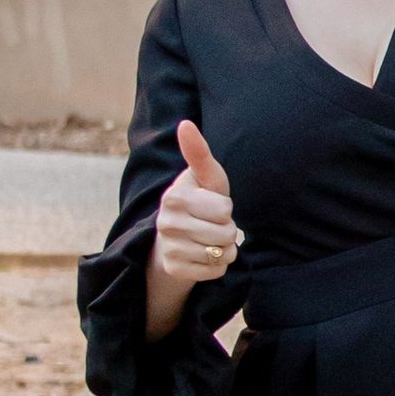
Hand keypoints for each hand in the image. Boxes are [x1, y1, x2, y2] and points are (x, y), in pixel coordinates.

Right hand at [152, 117, 242, 290]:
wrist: (175, 236)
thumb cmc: (199, 200)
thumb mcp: (204, 177)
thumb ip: (199, 153)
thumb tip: (185, 124)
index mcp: (174, 197)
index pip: (225, 209)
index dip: (225, 208)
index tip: (210, 205)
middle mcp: (166, 223)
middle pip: (226, 233)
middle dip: (227, 230)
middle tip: (211, 224)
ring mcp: (169, 248)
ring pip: (222, 254)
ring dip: (224, 249)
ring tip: (208, 239)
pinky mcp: (174, 269)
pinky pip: (215, 271)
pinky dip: (217, 266)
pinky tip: (203, 255)